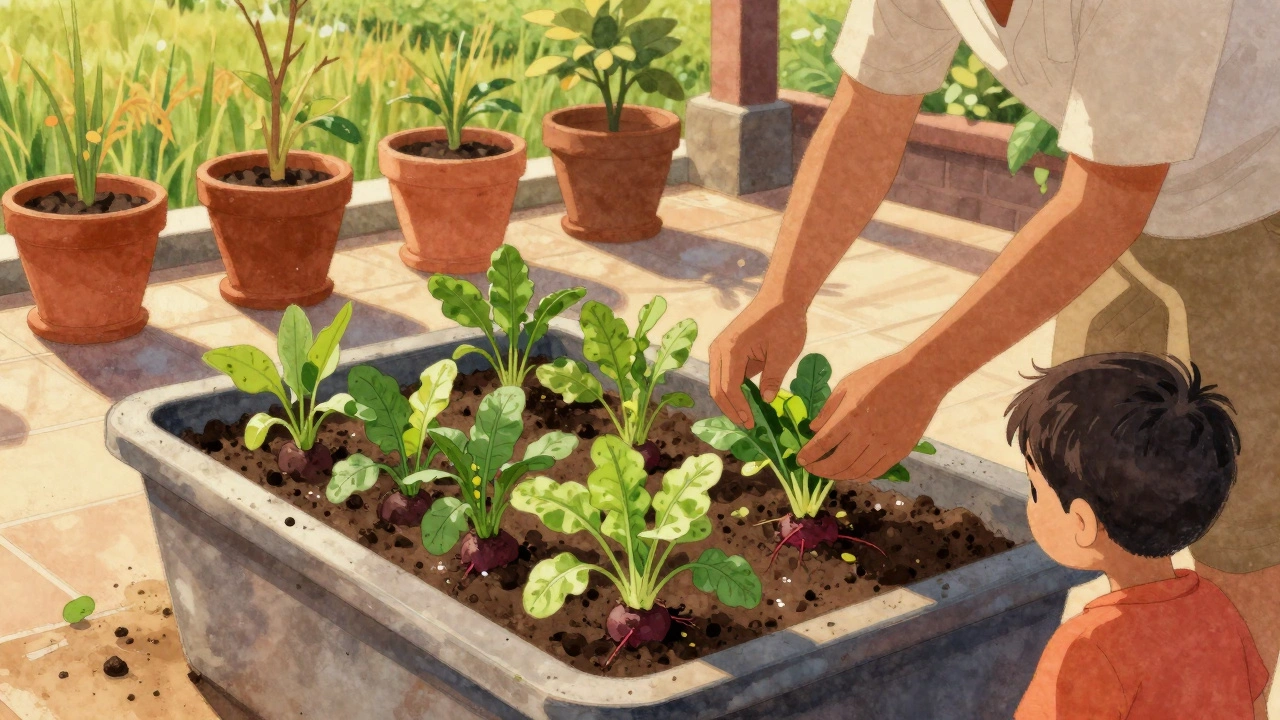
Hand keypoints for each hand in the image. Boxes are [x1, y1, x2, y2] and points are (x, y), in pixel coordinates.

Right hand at [709, 299, 806, 427]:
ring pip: (718, 383)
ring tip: (747, 417)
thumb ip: (772, 379)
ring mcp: (720, 348)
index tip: (752, 423)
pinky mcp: (726, 349)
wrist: (781, 297)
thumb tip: (766, 401)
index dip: (739, 409)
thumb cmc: (785, 322)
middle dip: (731, 410)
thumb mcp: (783, 354)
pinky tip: (748, 401)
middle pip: (717, 389)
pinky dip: (734, 390)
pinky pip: (725, 375)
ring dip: (730, 401)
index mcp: (731, 351)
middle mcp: (719, 350)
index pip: (729, 389)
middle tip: (748, 425)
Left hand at [797, 352, 947, 480]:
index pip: (822, 444)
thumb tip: (812, 429)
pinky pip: (876, 472)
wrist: (921, 377)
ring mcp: (885, 445)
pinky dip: (860, 476)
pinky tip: (852, 473)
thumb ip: (829, 408)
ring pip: (856, 472)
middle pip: (837, 463)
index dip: (808, 455)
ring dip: (838, 476)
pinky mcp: (900, 451)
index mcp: (851, 415)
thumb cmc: (882, 375)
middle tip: (811, 469)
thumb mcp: (848, 383)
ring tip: (829, 473)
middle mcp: (867, 434)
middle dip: (820, 470)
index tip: (800, 460)